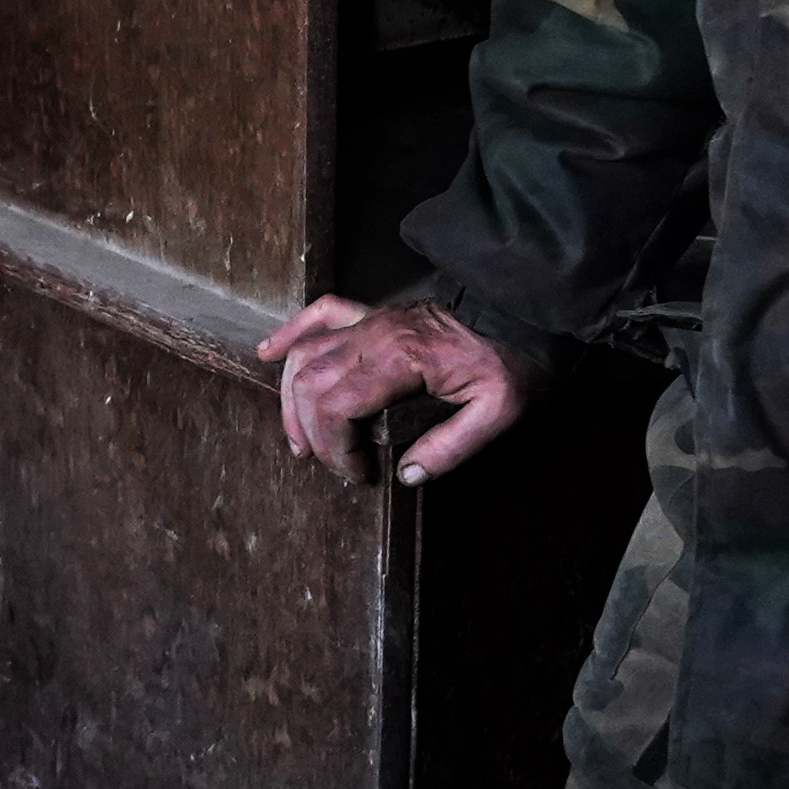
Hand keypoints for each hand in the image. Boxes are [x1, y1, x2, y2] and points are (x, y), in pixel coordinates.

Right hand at [257, 294, 526, 483]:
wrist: (519, 314)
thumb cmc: (509, 363)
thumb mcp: (497, 412)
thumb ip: (452, 447)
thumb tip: (406, 475)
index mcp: (402, 358)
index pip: (338, 405)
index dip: (335, 447)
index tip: (358, 473)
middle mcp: (375, 334)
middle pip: (312, 382)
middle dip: (310, 431)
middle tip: (331, 464)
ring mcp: (370, 319)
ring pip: (306, 354)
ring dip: (292, 398)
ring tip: (300, 438)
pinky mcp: (371, 313)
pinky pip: (320, 314)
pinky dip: (290, 333)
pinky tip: (269, 354)